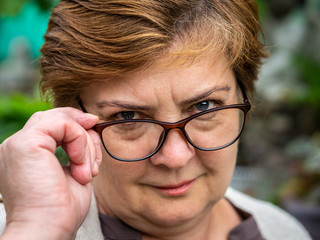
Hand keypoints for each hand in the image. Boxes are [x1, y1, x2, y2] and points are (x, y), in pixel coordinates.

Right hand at [0, 107, 101, 239]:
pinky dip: (79, 141)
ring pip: (61, 119)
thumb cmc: (61, 209)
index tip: (94, 146)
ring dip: (84, 141)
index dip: (77, 129)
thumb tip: (90, 125)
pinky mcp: (27, 143)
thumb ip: (77, 147)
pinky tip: (80, 164)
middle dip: (84, 132)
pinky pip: (62, 124)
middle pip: (56, 117)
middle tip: (95, 159)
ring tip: (87, 170)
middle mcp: (17, 145)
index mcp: (25, 154)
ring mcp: (18, 143)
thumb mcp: (73, 170)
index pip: (52, 125)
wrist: (49, 230)